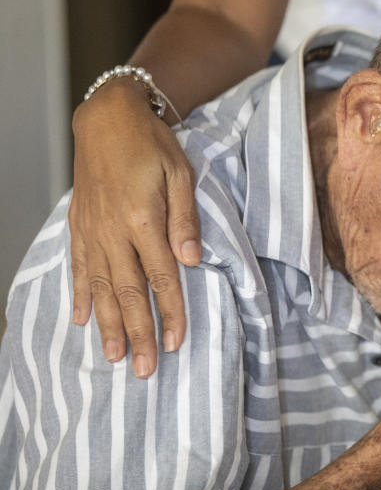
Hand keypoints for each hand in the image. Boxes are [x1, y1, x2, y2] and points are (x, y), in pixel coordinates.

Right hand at [69, 79, 200, 377]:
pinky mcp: (79, 226)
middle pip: (128, 293)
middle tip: (145, 371)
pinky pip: (77, 267)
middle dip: (139, 333)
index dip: (171, 313)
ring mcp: (92, 231)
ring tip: (116, 357)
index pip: (162, 278)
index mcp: (143, 220)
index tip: (177, 343)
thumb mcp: (181, 174)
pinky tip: (80, 320)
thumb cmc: (151, 145)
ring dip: (108, 325)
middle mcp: (113, 232)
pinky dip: (79, 295)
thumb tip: (193, 261)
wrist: (107, 118)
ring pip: (99, 288)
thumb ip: (186, 220)